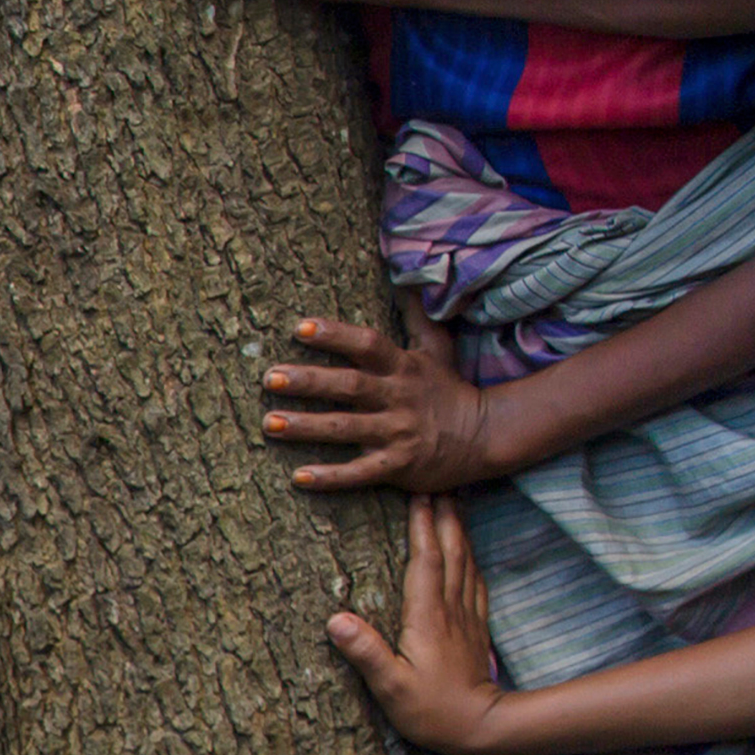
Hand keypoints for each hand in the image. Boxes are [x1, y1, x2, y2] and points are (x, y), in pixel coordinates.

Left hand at [262, 301, 498, 491]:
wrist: (485, 436)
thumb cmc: (448, 389)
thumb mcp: (437, 348)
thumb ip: (416, 315)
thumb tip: (406, 277)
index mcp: (402, 367)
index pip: (367, 345)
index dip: (335, 335)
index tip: (300, 327)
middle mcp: (398, 397)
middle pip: (349, 386)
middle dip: (308, 381)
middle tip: (270, 378)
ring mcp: (398, 433)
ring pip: (346, 428)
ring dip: (306, 427)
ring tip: (269, 424)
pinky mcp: (398, 466)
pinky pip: (360, 473)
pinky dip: (330, 477)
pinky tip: (298, 477)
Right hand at [324, 494, 510, 754]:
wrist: (482, 727)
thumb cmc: (431, 710)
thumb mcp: (390, 687)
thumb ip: (366, 653)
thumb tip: (335, 620)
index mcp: (426, 617)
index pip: (424, 561)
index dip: (421, 526)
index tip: (417, 494)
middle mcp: (449, 609)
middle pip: (448, 551)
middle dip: (442, 514)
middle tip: (437, 481)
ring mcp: (466, 616)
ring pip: (464, 560)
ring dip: (458, 528)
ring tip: (452, 502)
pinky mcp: (475, 626)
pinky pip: (473, 579)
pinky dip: (469, 555)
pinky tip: (466, 547)